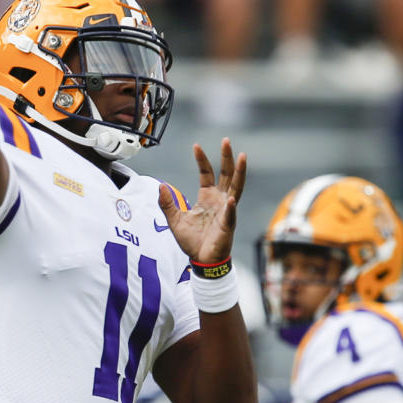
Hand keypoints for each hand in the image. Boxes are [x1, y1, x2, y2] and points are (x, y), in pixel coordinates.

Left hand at [158, 138, 245, 263]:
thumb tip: (160, 186)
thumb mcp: (174, 220)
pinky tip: (230, 198)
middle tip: (226, 141)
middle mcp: (219, 201)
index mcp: (207, 198)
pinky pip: (230, 215)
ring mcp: (226, 212)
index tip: (197, 146)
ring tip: (241, 157)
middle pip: (226, 175)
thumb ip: (168, 204)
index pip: (207, 174)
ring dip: (239, 173)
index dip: (202, 160)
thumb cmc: (192, 241)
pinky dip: (230, 207)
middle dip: (227, 158)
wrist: (201, 261)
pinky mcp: (227, 226)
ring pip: (235, 188)